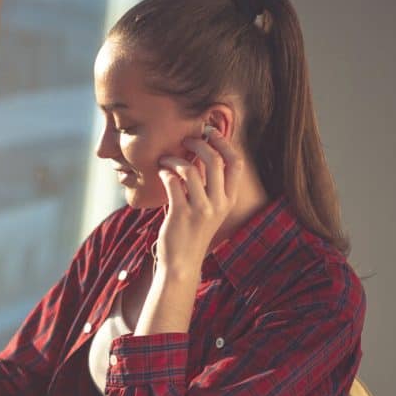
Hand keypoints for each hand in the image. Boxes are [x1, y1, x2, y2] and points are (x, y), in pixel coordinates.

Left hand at [155, 128, 245, 275]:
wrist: (182, 264)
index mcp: (228, 200)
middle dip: (199, 144)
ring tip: (165, 159)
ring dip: (175, 159)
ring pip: (191, 169)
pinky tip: (160, 173)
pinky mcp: (181, 215)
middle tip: (185, 140)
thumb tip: (200, 154)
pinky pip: (173, 183)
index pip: (235, 163)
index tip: (210, 132)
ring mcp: (201, 210)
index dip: (224, 142)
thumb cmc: (192, 233)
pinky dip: (165, 172)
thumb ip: (208, 185)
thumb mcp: (209, 209)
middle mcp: (218, 204)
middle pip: (215, 160)